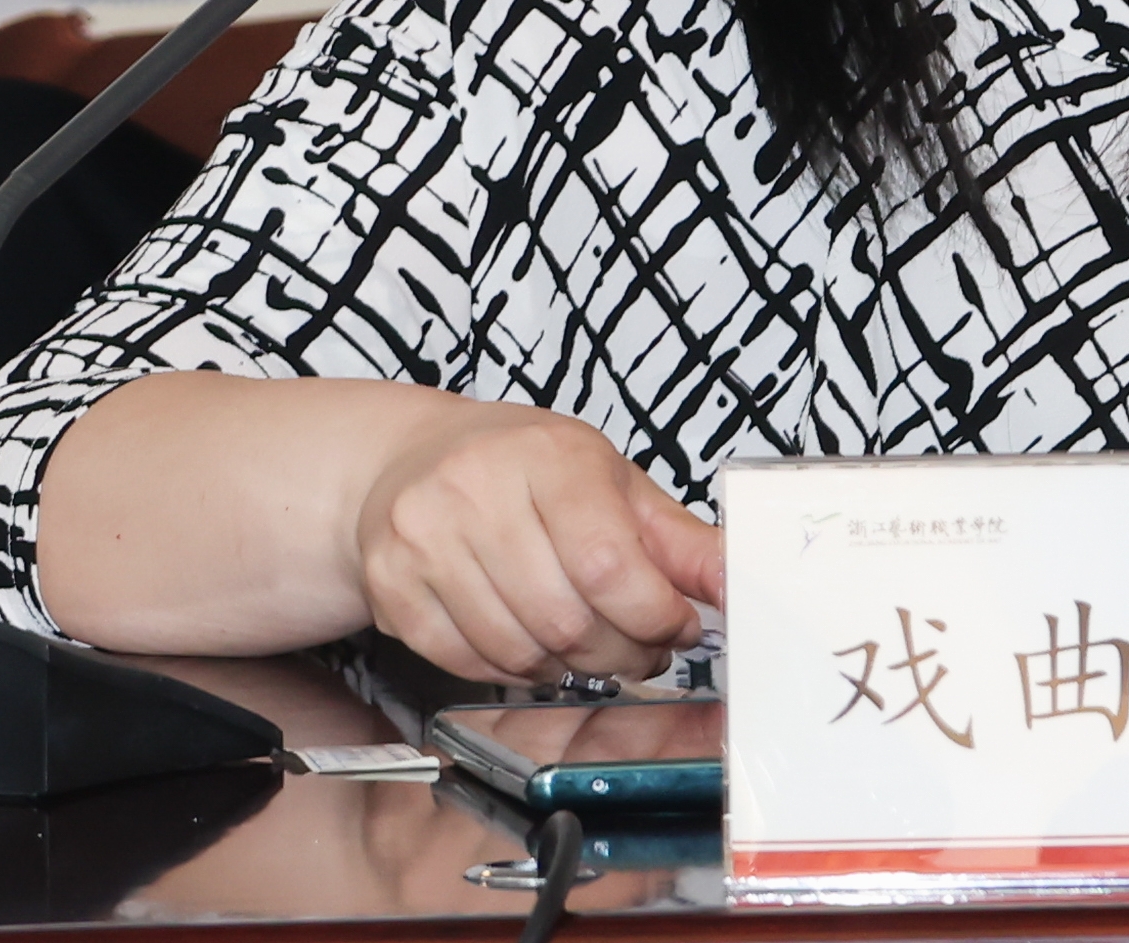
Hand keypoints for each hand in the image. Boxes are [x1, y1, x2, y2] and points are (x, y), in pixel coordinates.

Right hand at [351, 400, 725, 684]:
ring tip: (589, 647)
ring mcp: (425, 542)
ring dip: (571, 669)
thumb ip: (676, 538)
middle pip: (566, 618)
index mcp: (546, 457)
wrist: (411, 462)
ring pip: (519, 651)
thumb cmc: (523, 468)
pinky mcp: (392, 589)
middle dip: (621, 652)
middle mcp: (476, 491)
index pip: (609, 565)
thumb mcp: (610, 480)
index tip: (676, 626)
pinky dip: (514, 672)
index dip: (654, 615)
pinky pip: (470, 664)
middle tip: (641, 649)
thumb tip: (736, 580)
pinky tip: (534, 648)